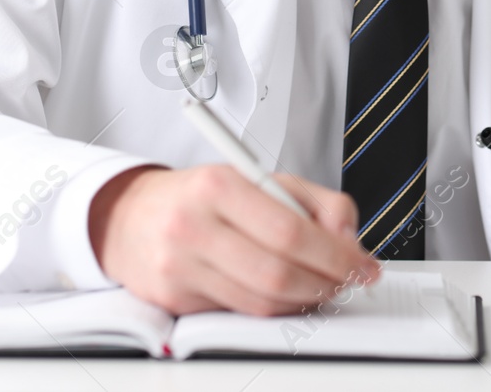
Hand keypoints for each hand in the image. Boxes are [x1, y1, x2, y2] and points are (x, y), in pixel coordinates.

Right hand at [89, 164, 380, 315]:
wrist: (129, 217)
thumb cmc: (199, 196)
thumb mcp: (259, 178)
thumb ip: (316, 200)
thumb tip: (349, 238)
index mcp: (218, 186)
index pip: (290, 231)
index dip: (335, 254)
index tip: (361, 263)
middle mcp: (194, 226)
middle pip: (278, 273)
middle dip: (326, 283)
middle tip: (347, 280)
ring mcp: (180, 267)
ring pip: (262, 302)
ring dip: (305, 301)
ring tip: (321, 287)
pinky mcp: (174, 299)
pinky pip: (240, 313)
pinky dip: (273, 309)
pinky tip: (285, 295)